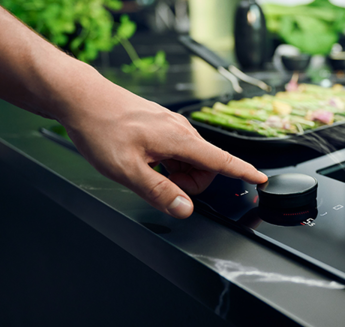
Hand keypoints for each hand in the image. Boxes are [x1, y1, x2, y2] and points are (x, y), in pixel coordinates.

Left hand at [59, 73, 266, 218]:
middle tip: (159, 184)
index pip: (222, 160)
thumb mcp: (127, 170)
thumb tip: (186, 208)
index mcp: (179, 140)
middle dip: (190, 184)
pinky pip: (179, 151)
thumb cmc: (102, 128)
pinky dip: (169, 163)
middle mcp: (181, 131)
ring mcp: (172, 127)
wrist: (83, 100)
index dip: (244, 172)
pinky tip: (146, 160)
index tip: (261, 179)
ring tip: (147, 170)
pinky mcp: (163, 126)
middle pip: (206, 167)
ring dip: (177, 174)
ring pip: (191, 161)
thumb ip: (159, 192)